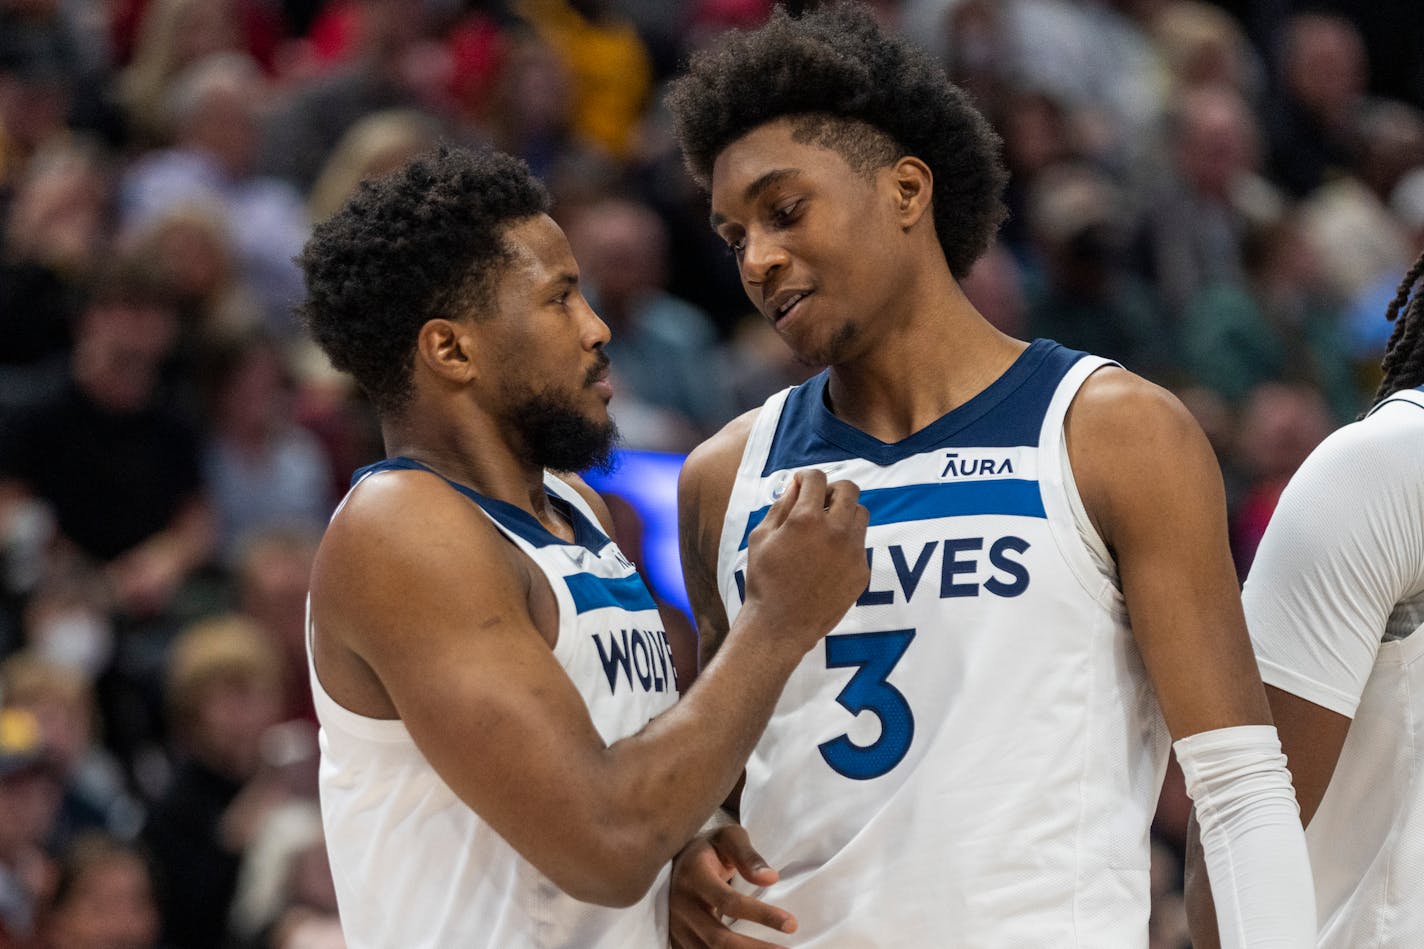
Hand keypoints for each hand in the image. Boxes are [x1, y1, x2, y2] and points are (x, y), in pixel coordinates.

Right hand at [670, 825, 795, 948]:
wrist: (679, 859)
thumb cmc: (712, 847)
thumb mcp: (730, 838)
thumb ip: (748, 856)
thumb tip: (771, 878)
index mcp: (694, 875)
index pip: (729, 901)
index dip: (761, 915)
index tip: (791, 924)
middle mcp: (682, 905)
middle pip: (718, 938)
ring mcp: (677, 926)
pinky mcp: (679, 940)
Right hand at [742, 469, 868, 654]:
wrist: (780, 625)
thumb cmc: (764, 579)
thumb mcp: (761, 537)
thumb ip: (781, 506)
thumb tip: (795, 486)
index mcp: (806, 519)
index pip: (817, 478)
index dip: (806, 477)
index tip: (801, 484)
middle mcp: (835, 531)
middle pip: (849, 489)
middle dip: (832, 490)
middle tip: (819, 502)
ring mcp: (853, 552)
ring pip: (860, 515)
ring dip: (845, 513)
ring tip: (826, 528)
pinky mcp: (861, 571)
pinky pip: (860, 544)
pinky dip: (846, 543)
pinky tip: (828, 559)